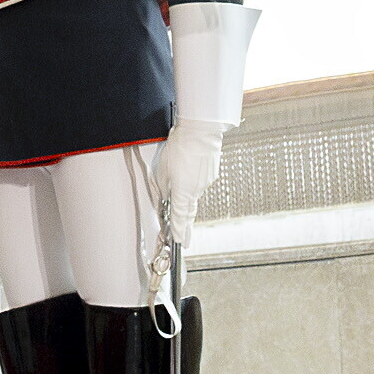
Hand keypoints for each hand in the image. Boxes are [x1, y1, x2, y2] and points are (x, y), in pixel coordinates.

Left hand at [152, 120, 226, 246]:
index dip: (179, 231)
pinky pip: (199, 181)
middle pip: (189, 210)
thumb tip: (167, 196)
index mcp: (184, 192)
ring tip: (178, 184)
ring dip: (186, 193)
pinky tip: (188, 169)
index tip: (179, 242)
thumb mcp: (162, 170)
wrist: (200, 131)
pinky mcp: (211, 172)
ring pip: (193, 193)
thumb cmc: (179, 148)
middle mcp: (197, 190)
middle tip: (184, 240)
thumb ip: (164, 187)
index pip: (180, 217)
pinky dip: (193, 180)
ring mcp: (206, 181)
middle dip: (186, 226)